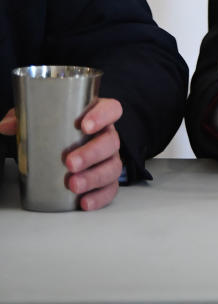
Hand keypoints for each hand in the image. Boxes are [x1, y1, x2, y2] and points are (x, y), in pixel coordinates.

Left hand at [0, 99, 124, 210]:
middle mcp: (107, 137)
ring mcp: (109, 159)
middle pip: (110, 142)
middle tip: (70, 163)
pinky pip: (110, 190)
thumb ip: (22, 118)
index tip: (85, 126)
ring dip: (94, 177)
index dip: (102, 116)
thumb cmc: (56, 133)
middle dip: (92, 153)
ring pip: (112, 167)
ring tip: (73, 184)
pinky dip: (99, 197)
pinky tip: (84, 202)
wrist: (61, 154)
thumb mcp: (39, 120)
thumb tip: (5, 126)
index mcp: (97, 116)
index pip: (111, 109)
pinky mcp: (106, 182)